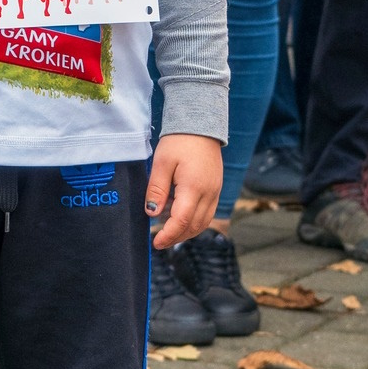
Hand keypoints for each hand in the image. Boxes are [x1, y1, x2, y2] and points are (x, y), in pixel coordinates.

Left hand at [146, 134, 223, 248]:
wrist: (201, 125)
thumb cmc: (179, 141)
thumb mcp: (162, 162)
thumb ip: (157, 189)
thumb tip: (151, 213)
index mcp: (194, 188)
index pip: (182, 221)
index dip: (168, 235)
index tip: (155, 243)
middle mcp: (209, 194)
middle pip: (195, 226)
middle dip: (176, 237)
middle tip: (159, 241)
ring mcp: (215, 192)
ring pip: (203, 222)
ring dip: (186, 231)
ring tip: (168, 232)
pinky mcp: (216, 189)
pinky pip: (207, 213)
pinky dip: (194, 221)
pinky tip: (180, 217)